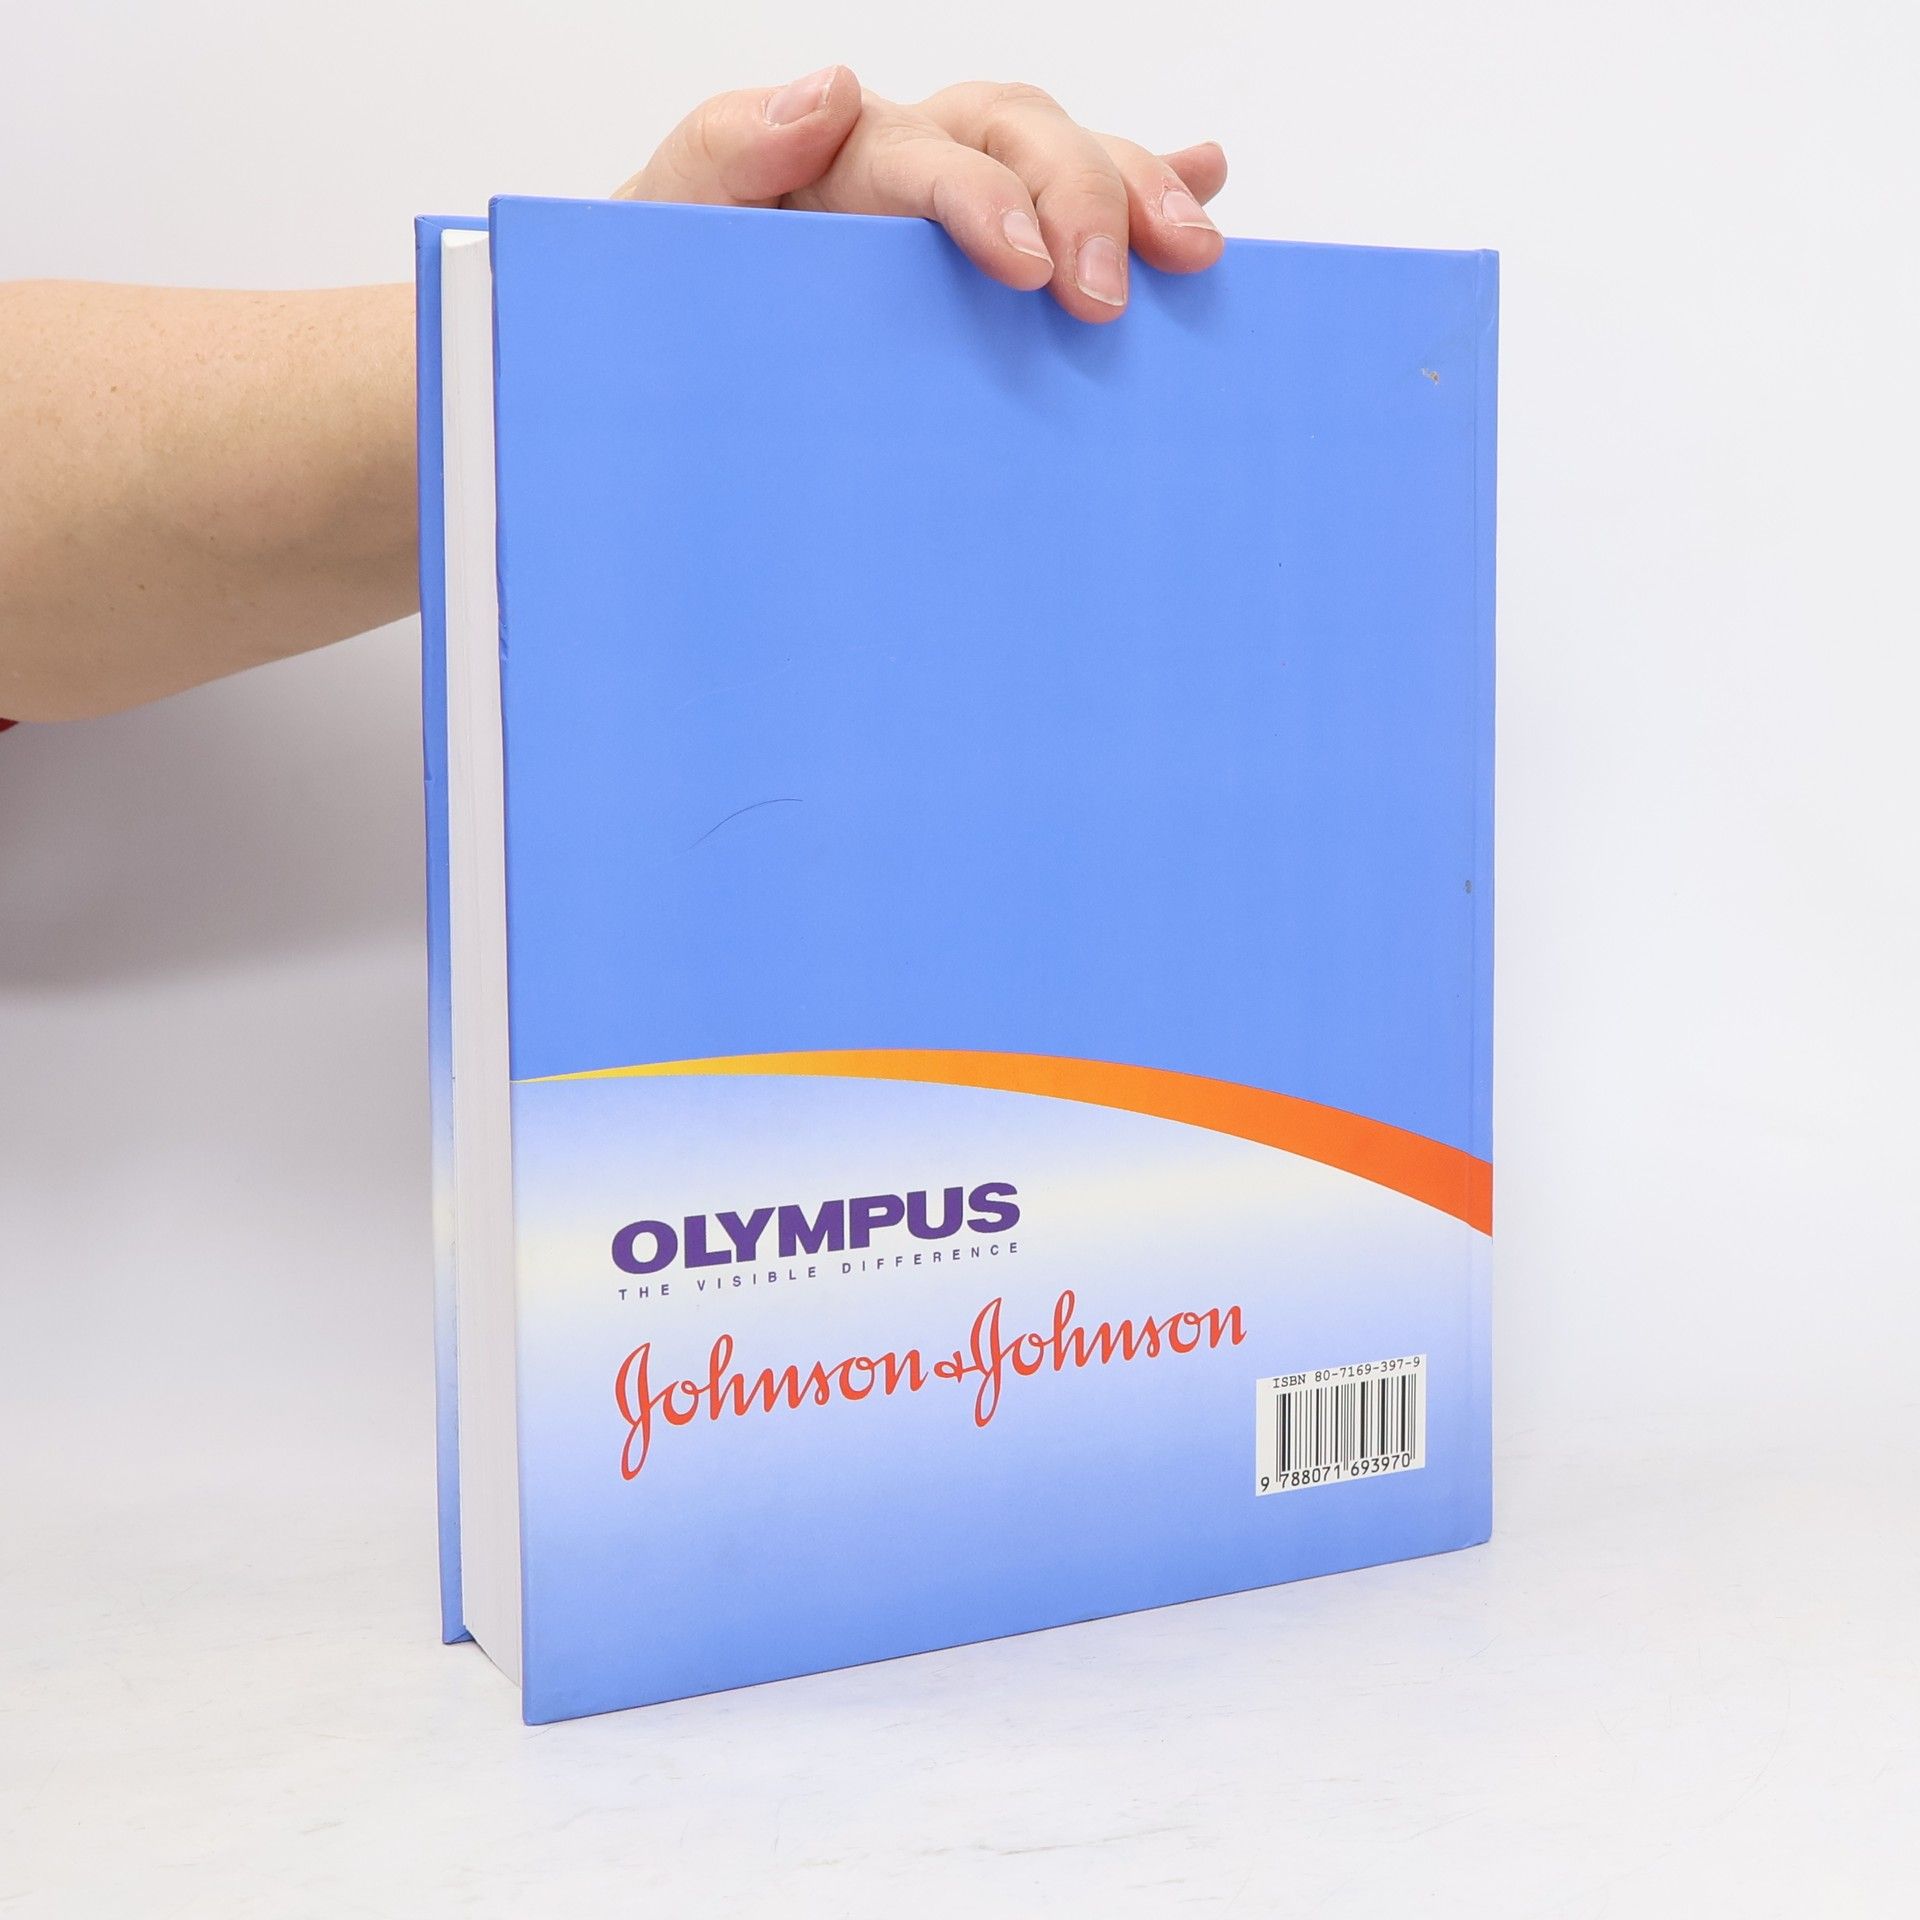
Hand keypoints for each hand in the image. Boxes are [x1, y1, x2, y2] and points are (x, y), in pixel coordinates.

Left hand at [614, 68, 1226, 323]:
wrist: (655, 368)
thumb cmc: (659, 305)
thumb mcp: (657, 231)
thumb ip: (722, 155)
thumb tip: (830, 89)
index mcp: (830, 157)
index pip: (921, 152)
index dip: (983, 197)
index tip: (1027, 266)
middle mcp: (906, 163)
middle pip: (1016, 133)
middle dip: (1082, 198)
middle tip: (1109, 297)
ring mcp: (955, 204)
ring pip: (1061, 154)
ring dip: (1137, 189)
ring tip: (1193, 247)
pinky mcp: (987, 258)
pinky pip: (1076, 201)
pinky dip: (1150, 181)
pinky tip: (1206, 185)